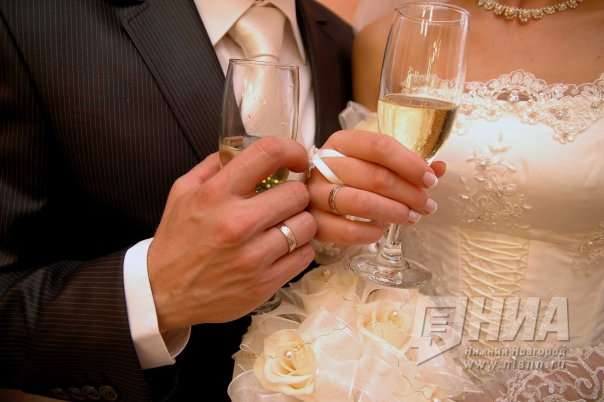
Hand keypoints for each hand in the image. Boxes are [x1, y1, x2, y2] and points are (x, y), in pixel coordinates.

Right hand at [148, 138, 316, 331]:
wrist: (164, 295)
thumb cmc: (176, 241)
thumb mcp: (182, 192)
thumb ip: (213, 165)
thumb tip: (244, 148)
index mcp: (216, 194)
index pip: (268, 153)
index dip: (292, 150)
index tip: (296, 159)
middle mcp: (237, 223)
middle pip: (297, 193)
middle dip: (295, 193)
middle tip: (285, 201)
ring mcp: (254, 256)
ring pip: (307, 225)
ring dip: (300, 222)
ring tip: (284, 226)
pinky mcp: (265, 283)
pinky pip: (305, 255)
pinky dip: (299, 249)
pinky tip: (282, 249)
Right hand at [308, 130, 445, 243]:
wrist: (312, 199)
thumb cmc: (351, 179)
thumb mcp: (376, 163)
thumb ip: (407, 165)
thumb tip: (440, 168)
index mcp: (342, 142)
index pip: (379, 146)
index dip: (409, 163)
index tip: (430, 180)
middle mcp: (323, 164)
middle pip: (374, 176)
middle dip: (408, 193)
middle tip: (427, 205)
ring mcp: (314, 193)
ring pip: (360, 202)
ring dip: (393, 212)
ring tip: (411, 218)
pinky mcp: (313, 221)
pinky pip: (344, 230)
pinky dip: (369, 232)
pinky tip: (381, 230)